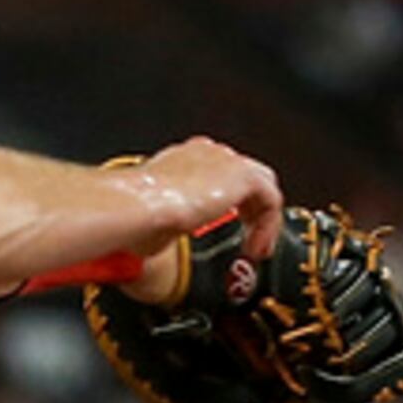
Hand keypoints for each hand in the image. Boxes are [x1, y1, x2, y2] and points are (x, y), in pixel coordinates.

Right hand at [114, 140, 284, 302]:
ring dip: (261, 220)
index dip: (225, 204)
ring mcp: (226, 161)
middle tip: (247, 239)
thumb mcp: (149, 224)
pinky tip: (256, 247)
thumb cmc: (132, 214)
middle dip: (248, 209)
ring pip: (261, 187)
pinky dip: (267, 225)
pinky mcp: (242, 174)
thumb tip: (150, 248)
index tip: (223, 229)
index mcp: (182, 160)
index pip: (215, 175)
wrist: (137, 205)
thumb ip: (160, 229)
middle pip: (243, 177)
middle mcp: (206, 154)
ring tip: (255, 247)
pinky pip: (270, 199)